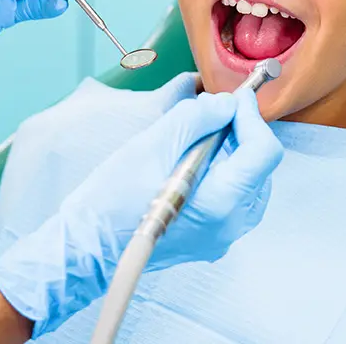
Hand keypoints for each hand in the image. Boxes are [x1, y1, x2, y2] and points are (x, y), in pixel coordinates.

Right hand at [0, 89, 282, 335]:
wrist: (83, 249)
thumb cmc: (111, 199)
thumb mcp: (153, 144)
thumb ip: (197, 118)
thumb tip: (226, 104)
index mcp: (220, 203)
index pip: (263, 151)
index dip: (251, 116)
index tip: (236, 96)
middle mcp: (229, 225)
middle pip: (259, 164)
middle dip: (241, 131)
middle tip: (214, 111)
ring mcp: (221, 236)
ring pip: (249, 179)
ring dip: (232, 149)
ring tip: (201, 134)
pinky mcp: (211, 238)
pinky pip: (233, 196)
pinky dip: (223, 170)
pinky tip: (195, 158)